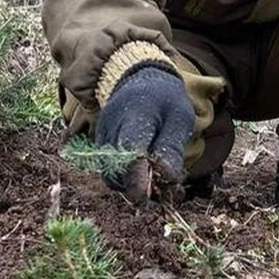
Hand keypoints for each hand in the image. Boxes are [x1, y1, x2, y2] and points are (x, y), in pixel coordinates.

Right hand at [95, 63, 194, 202]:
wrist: (139, 79)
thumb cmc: (165, 100)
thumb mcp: (179, 118)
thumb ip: (171, 149)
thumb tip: (167, 181)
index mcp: (135, 115)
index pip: (130, 154)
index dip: (137, 181)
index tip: (146, 199)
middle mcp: (111, 126)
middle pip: (116, 170)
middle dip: (136, 189)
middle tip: (162, 194)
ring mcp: (102, 135)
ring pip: (111, 174)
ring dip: (132, 186)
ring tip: (158, 183)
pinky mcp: (99, 143)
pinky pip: (110, 169)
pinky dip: (126, 178)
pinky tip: (146, 174)